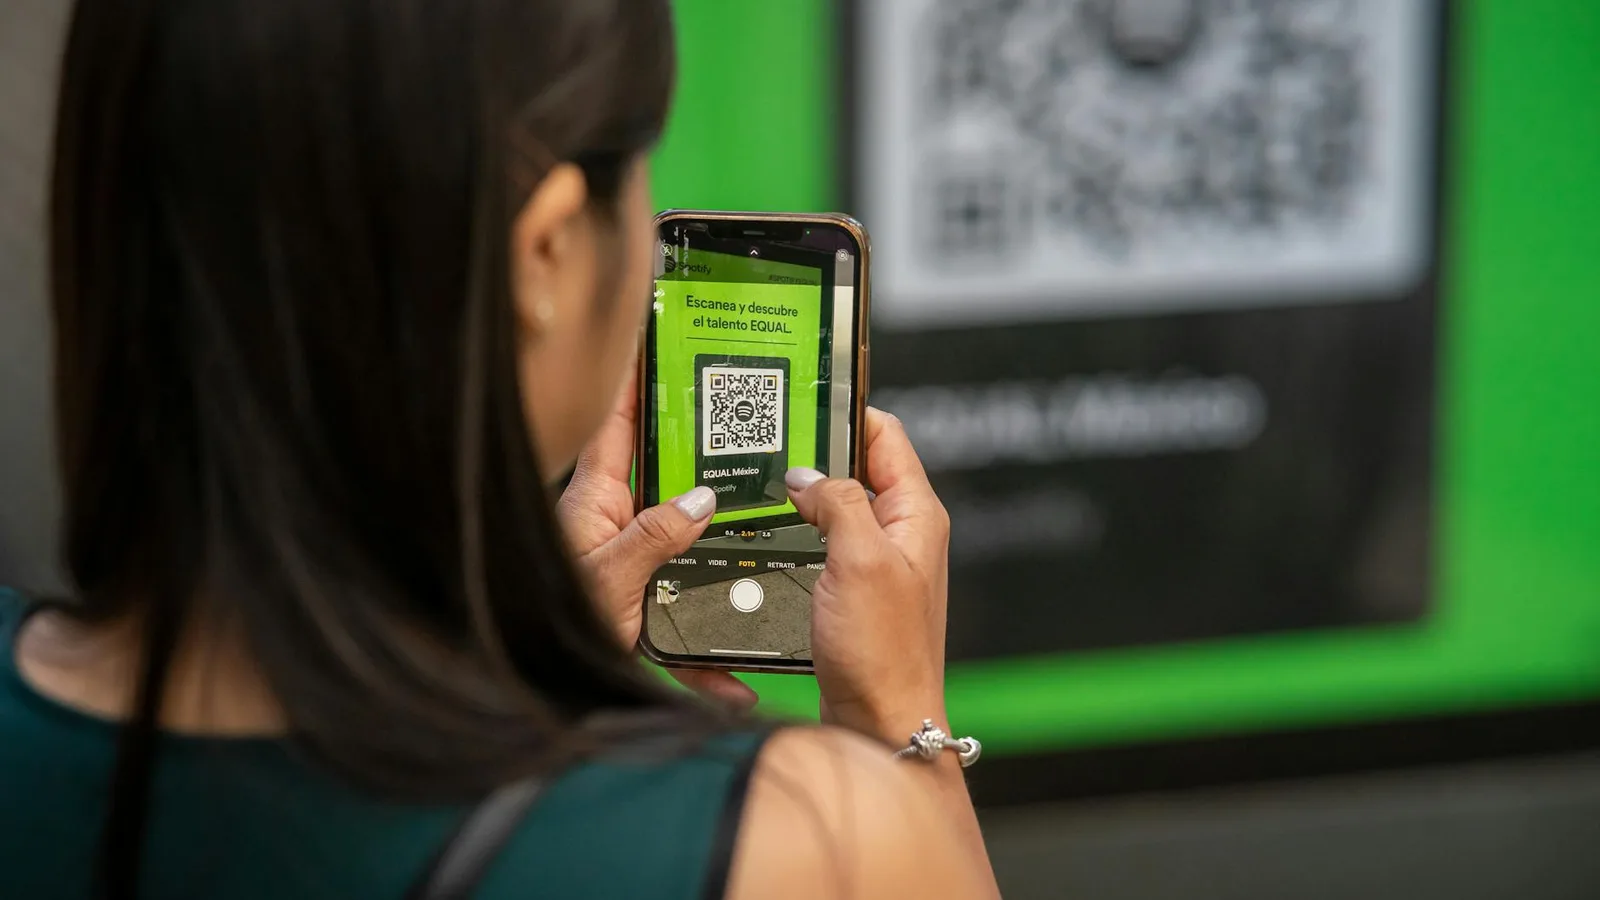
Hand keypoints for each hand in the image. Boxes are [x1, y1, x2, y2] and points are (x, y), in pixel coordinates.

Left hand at [558, 373, 757, 708]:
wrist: (532, 697)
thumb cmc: (539, 632)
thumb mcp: (607, 580)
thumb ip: (654, 537)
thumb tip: (702, 499)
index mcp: (595, 502)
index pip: (617, 422)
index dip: (637, 376)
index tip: (662, 336)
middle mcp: (614, 526)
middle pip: (667, 475)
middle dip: (707, 453)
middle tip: (749, 423)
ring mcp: (630, 566)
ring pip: (687, 546)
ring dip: (722, 554)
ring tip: (769, 534)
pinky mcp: (642, 612)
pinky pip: (686, 629)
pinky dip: (710, 658)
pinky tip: (736, 687)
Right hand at [785, 408, 950, 745]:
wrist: (882, 724)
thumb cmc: (883, 653)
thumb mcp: (860, 560)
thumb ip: (837, 504)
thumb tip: (807, 476)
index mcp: (916, 514)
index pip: (885, 435)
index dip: (846, 410)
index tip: (804, 394)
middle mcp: (903, 533)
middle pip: (858, 466)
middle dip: (816, 449)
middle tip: (768, 436)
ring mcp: (879, 562)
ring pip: (837, 505)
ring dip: (804, 493)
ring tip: (760, 479)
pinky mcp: (855, 591)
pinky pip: (826, 543)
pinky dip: (799, 531)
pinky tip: (769, 533)